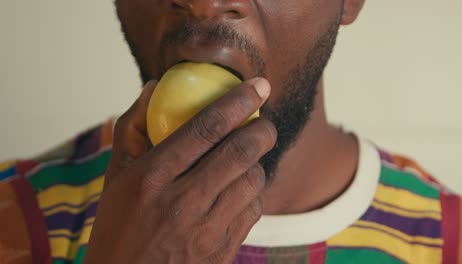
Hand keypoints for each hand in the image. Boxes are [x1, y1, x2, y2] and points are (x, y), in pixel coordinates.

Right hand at [83, 78, 276, 262]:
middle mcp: (181, 203)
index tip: (259, 85)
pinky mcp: (222, 251)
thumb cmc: (119, 227)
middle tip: (264, 122)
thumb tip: (154, 87)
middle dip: (263, 129)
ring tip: (248, 159)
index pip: (205, 128)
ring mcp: (205, 230)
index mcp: (151, 178)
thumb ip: (132, 129)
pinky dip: (254, 192)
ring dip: (258, 163)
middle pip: (240, 152)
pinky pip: (253, 210)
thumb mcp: (114, 177)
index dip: (238, 101)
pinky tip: (240, 189)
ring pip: (253, 181)